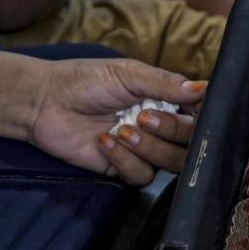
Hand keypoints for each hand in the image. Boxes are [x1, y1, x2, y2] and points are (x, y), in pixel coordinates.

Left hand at [28, 58, 206, 181]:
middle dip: (172, 131)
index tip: (193, 110)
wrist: (44, 102)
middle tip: (145, 117)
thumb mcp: (128, 74)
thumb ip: (166, 83)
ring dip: (149, 147)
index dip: (202, 118)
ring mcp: (143, 151)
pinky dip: (124, 159)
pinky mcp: (122, 169)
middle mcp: (160, 128)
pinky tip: (104, 141)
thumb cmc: (84, 80)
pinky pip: (141, 175)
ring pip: (170, 163)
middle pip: (191, 145)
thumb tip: (204, 89)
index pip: (200, 117)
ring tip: (123, 129)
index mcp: (166, 101)